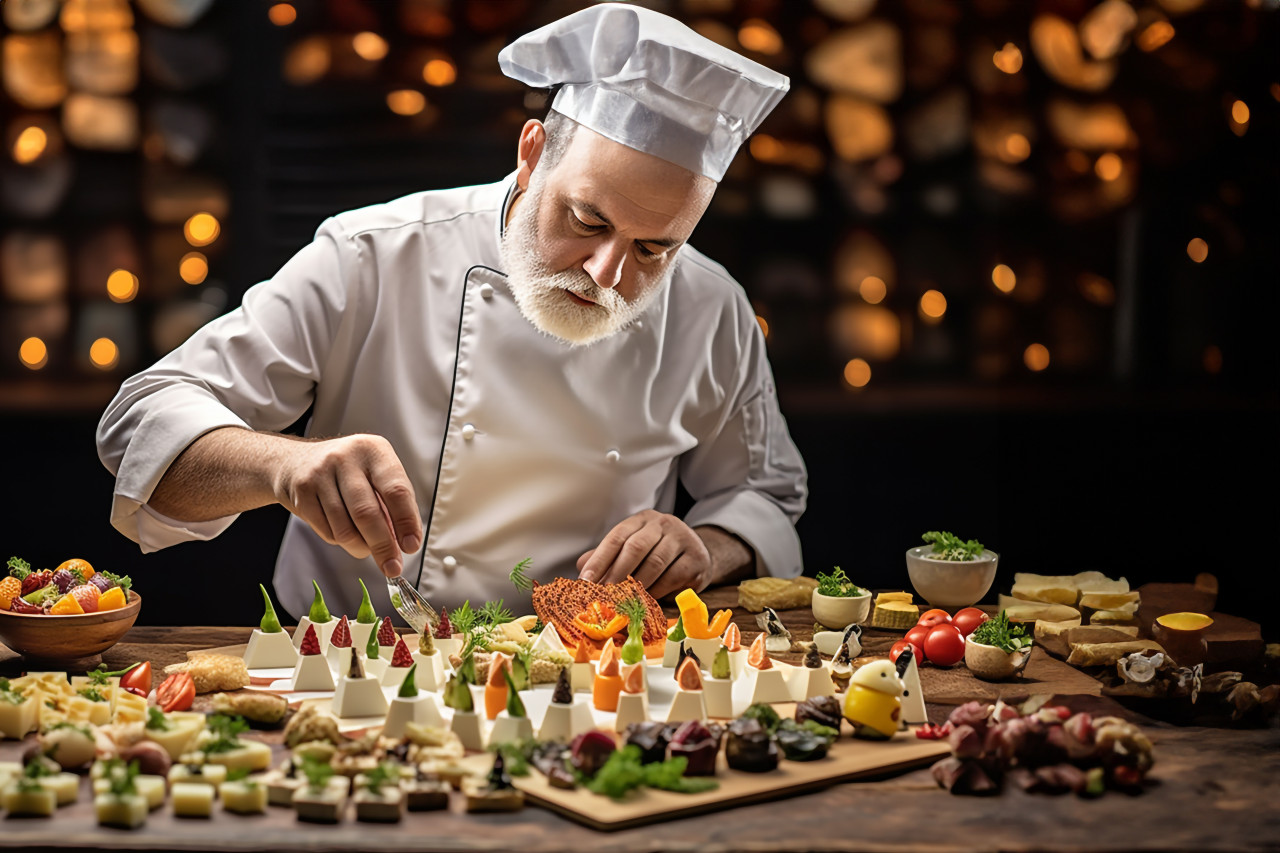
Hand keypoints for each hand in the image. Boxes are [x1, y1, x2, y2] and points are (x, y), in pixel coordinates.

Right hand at [271, 434, 420, 576]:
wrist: (295, 461)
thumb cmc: (347, 472)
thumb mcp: (374, 474)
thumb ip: (393, 504)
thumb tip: (405, 543)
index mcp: (374, 450)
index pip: (396, 490)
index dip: (407, 522)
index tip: (412, 546)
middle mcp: (346, 458)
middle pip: (368, 513)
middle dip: (383, 546)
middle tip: (392, 567)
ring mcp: (320, 473)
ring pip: (345, 528)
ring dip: (360, 547)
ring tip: (366, 548)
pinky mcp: (302, 492)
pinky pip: (326, 531)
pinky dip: (340, 541)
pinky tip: (344, 533)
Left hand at [576, 510, 712, 599]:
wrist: (698, 557)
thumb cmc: (659, 554)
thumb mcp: (633, 550)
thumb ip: (609, 557)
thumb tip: (582, 568)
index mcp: (642, 520)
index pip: (617, 536)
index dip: (599, 559)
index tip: (585, 580)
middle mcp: (663, 524)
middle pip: (636, 547)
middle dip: (616, 573)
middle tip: (603, 595)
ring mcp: (683, 539)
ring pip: (655, 563)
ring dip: (636, 585)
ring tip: (622, 601)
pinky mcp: (696, 559)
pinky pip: (672, 577)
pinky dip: (657, 591)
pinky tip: (647, 600)